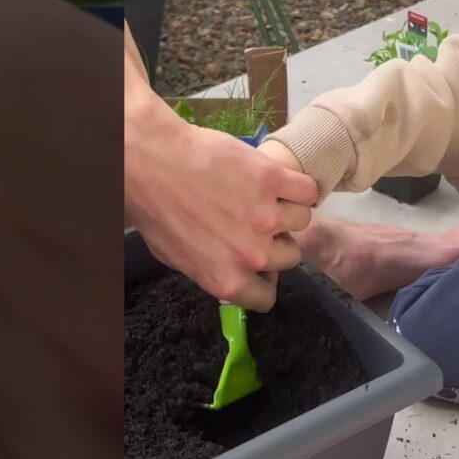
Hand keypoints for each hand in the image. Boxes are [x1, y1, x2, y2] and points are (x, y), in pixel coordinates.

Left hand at [124, 60, 316, 310]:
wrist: (151, 160)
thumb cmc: (155, 208)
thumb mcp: (175, 256)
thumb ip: (211, 271)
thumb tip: (234, 276)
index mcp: (227, 280)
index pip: (267, 298)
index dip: (265, 278)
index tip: (262, 265)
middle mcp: (252, 255)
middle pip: (290, 256)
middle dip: (278, 240)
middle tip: (260, 221)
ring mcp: (267, 216)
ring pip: (302, 220)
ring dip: (288, 209)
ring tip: (268, 195)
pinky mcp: (274, 179)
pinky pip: (307, 190)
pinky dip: (299, 185)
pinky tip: (282, 180)